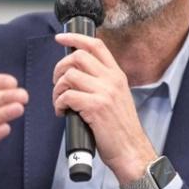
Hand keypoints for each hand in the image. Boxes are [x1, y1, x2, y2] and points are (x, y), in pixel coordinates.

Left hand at [52, 33, 155, 184]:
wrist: (132, 151)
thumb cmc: (120, 129)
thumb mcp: (117, 98)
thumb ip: (102, 83)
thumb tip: (76, 73)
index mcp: (117, 75)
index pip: (96, 45)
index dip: (75, 38)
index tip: (60, 38)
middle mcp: (112, 80)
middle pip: (77, 57)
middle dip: (59, 68)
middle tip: (57, 84)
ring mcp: (104, 92)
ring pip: (69, 76)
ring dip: (57, 89)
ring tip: (59, 102)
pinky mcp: (95, 107)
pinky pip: (67, 96)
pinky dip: (58, 104)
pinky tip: (62, 112)